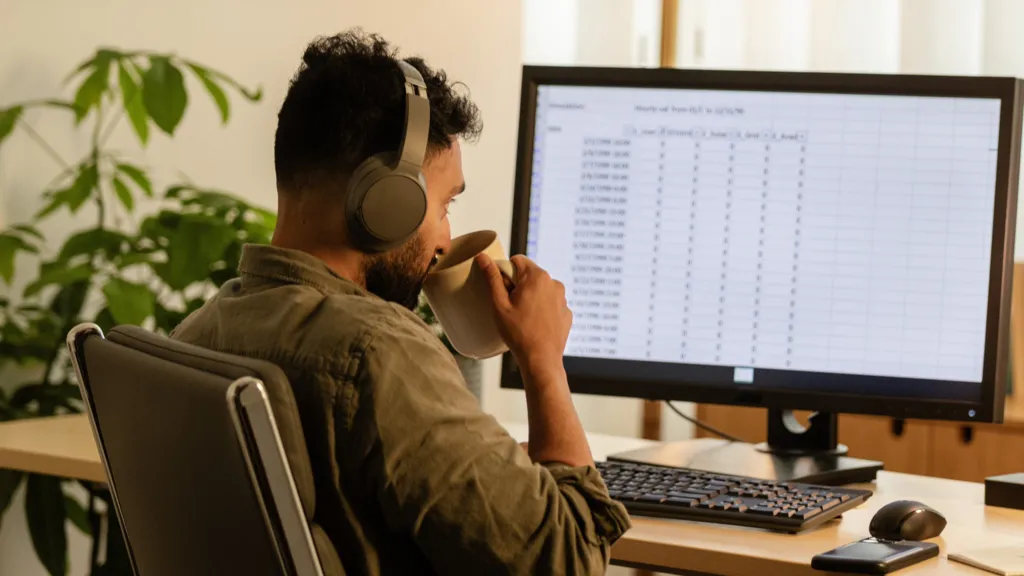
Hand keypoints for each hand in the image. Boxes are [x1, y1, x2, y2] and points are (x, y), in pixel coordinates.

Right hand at [477, 254, 571, 372]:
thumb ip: (492, 278)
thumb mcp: (499, 304)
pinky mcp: (567, 312)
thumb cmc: (518, 333)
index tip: (504, 292)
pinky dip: (543, 309)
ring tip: (524, 318)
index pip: (517, 261)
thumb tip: (483, 257)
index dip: (506, 274)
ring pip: (541, 289)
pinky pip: (551, 304)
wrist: (541, 359)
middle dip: (519, 286)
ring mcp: (563, 298)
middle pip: (530, 275)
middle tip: (512, 308)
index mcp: (537, 277)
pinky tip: (535, 325)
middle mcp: (554, 283)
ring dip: (532, 297)